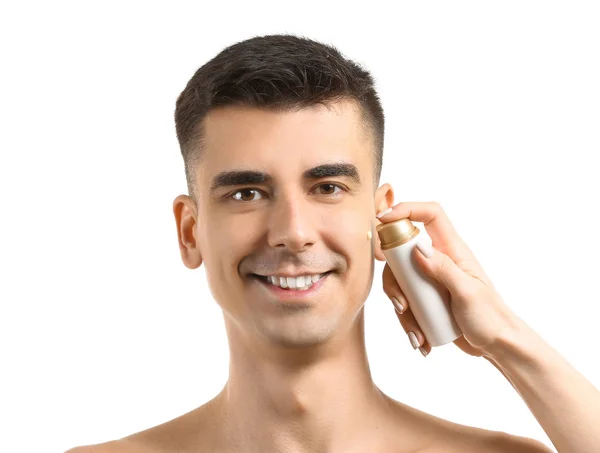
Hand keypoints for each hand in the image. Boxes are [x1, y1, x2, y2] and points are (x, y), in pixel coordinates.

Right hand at [376, 201, 523, 357]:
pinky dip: (407, 323)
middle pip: (402, 252)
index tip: (383, 218)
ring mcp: (429, 279)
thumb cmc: (490, 317)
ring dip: (401, 309)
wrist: (497, 344)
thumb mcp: (467, 293)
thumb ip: (443, 268)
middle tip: (401, 304)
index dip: (407, 208)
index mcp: (453, 249)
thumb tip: (416, 248)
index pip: (431, 215)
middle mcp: (438, 259)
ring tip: (416, 335)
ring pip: (399, 281)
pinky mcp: (424, 298)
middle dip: (394, 280)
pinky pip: (404, 302)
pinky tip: (420, 341)